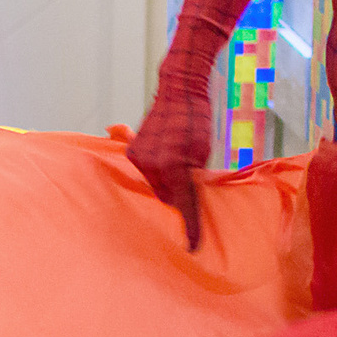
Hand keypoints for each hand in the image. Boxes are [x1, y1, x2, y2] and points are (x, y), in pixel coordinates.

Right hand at [124, 77, 214, 250]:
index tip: (192, 246)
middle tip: (190, 192)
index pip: (183, 204)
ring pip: (155, 186)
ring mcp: (138, 158)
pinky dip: (156, 172)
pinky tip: (166, 159)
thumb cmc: (196, 119)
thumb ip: (192, 178)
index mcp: (173, 166)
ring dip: (166, 183)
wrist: (178, 89)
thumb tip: (184, 199)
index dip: (190, 227)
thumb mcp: (203, 152)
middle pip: (165, 197)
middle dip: (177, 198)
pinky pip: (146, 173)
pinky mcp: (133, 152)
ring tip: (179, 166)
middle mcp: (151, 164)